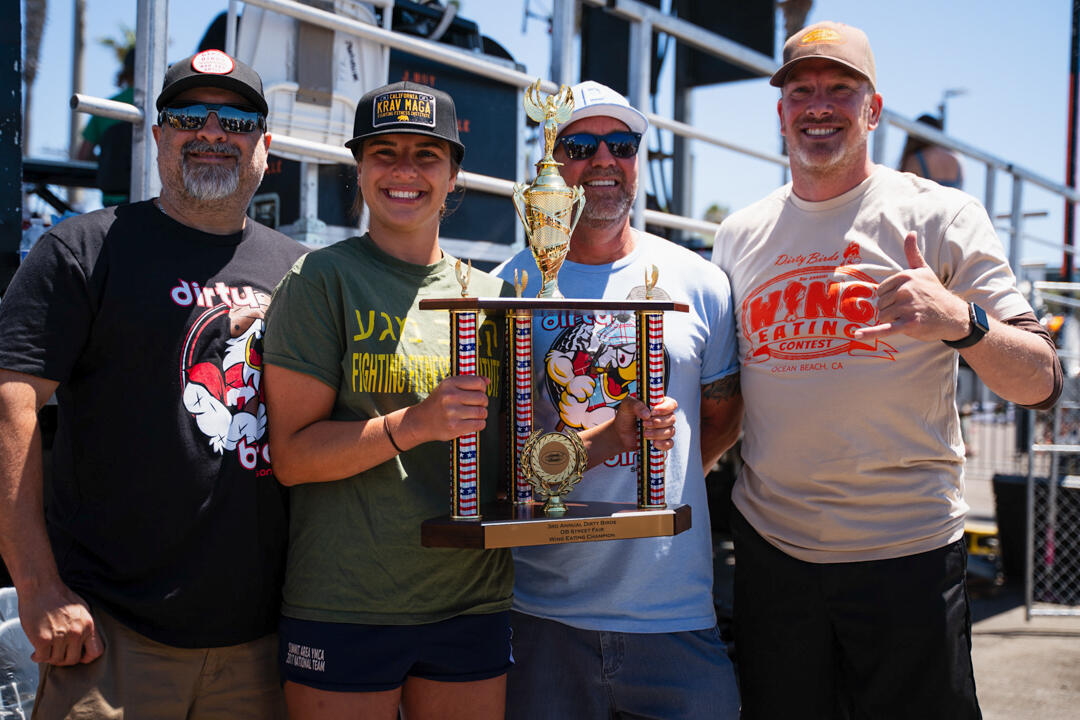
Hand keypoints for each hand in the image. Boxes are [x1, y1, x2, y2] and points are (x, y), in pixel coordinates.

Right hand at [20, 580, 102, 665]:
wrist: (41, 587)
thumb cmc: (59, 596)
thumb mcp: (81, 609)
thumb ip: (84, 625)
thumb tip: (84, 639)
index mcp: (88, 625)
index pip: (96, 652)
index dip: (86, 657)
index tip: (78, 656)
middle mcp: (77, 633)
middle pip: (73, 660)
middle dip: (64, 659)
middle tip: (56, 654)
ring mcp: (60, 637)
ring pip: (56, 660)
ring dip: (50, 657)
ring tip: (45, 651)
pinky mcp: (43, 639)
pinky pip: (42, 658)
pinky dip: (38, 657)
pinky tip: (36, 652)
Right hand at [404, 375, 489, 443]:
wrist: (420, 422)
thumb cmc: (438, 403)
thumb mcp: (448, 387)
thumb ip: (468, 382)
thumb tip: (487, 380)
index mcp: (449, 383)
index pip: (478, 383)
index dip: (482, 388)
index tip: (478, 392)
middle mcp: (450, 396)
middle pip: (482, 398)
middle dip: (483, 403)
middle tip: (476, 405)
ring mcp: (452, 412)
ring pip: (482, 412)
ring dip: (482, 414)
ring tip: (474, 414)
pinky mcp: (454, 427)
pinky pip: (479, 424)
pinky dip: (480, 424)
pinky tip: (472, 422)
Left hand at [612, 395, 677, 452]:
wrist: (620, 434)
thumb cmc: (625, 417)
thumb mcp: (626, 405)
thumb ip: (636, 404)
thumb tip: (647, 414)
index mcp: (658, 405)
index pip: (671, 404)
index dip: (666, 408)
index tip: (653, 412)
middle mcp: (664, 417)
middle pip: (672, 419)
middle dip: (658, 422)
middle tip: (644, 424)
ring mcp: (664, 430)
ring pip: (670, 431)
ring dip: (657, 433)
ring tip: (644, 434)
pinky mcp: (662, 441)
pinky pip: (669, 443)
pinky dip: (663, 444)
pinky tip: (654, 443)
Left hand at [854, 232, 969, 342]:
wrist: (953, 315)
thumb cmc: (934, 292)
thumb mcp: (923, 270)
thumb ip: (913, 253)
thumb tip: (910, 232)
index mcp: (905, 276)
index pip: (880, 291)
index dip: (889, 298)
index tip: (905, 298)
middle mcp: (906, 290)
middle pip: (880, 304)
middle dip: (891, 309)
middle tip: (910, 309)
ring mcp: (908, 307)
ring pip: (882, 316)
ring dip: (892, 320)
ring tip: (910, 317)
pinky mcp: (910, 324)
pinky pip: (885, 329)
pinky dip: (871, 333)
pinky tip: (857, 334)